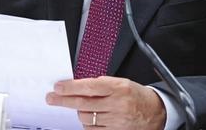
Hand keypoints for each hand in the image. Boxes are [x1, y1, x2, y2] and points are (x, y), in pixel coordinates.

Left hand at [46, 76, 165, 128]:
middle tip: (51, 98)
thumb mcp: (121, 83)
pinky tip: (89, 118)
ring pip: (86, 118)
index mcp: (118, 87)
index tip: (58, 87)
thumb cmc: (135, 95)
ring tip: (79, 108)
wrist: (154, 112)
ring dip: (78, 112)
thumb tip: (77, 85)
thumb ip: (101, 84)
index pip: (89, 86)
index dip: (71, 87)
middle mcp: (117, 104)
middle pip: (83, 104)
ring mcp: (116, 120)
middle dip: (64, 101)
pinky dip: (87, 124)